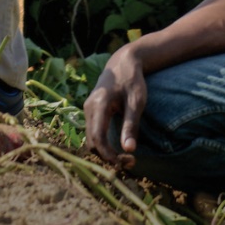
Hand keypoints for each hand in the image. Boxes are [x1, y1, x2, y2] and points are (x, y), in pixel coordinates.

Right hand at [83, 48, 146, 167]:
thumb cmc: (132, 80)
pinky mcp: (91, 112)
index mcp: (99, 104)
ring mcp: (87, 110)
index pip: (97, 137)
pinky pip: (93, 133)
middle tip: (131, 161)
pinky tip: (119, 147)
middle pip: (92, 142)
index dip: (108, 154)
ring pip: (91, 139)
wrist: (122, 62)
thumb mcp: (136, 101)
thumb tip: (129, 150)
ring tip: (127, 156)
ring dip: (106, 152)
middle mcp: (88, 108)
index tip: (125, 162)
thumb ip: (131, 125)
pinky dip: (104, 144)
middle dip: (108, 156)